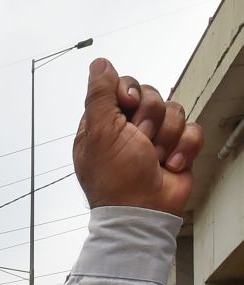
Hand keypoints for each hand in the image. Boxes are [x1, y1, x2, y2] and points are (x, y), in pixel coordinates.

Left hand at [74, 58, 203, 215]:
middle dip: (150, 119)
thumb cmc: (117, 178)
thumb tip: (99, 64)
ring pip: (174, 111)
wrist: (143, 212)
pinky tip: (169, 166)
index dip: (130, 92)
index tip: (128, 107)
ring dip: (165, 137)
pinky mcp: (177, 149)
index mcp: (105, 124)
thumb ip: (99, 95)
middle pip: (151, 96)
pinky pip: (192, 130)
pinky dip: (183, 148)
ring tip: (154, 159)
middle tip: (141, 141)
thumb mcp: (99, 132)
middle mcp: (129, 129)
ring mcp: (155, 139)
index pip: (124, 86)